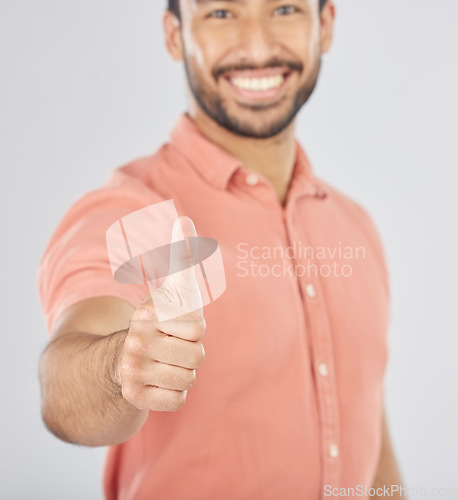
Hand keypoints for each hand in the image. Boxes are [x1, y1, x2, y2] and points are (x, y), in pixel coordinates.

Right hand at [118, 216, 205, 410]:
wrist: (122, 357)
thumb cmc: (160, 319)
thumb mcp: (171, 288)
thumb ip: (180, 255)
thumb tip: (184, 218)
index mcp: (148, 313)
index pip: (199, 328)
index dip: (193, 328)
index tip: (174, 324)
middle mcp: (135, 341)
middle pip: (197, 356)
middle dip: (190, 352)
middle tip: (170, 346)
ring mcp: (132, 371)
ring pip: (188, 378)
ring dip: (182, 372)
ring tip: (163, 362)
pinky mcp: (134, 397)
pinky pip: (177, 400)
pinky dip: (173, 393)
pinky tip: (157, 381)